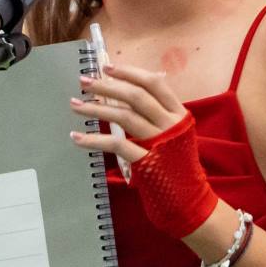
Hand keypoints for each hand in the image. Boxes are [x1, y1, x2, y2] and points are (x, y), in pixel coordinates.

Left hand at [70, 63, 216, 239]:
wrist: (190, 199)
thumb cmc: (177, 164)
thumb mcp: (175, 133)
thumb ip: (158, 113)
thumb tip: (130, 89)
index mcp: (179, 113)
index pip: (155, 83)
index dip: (129, 72)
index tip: (106, 67)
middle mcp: (170, 124)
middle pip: (135, 96)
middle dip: (107, 86)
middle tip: (83, 81)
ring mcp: (159, 142)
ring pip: (123, 116)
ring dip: (96, 109)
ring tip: (75, 104)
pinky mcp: (146, 161)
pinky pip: (116, 145)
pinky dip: (93, 140)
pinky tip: (76, 137)